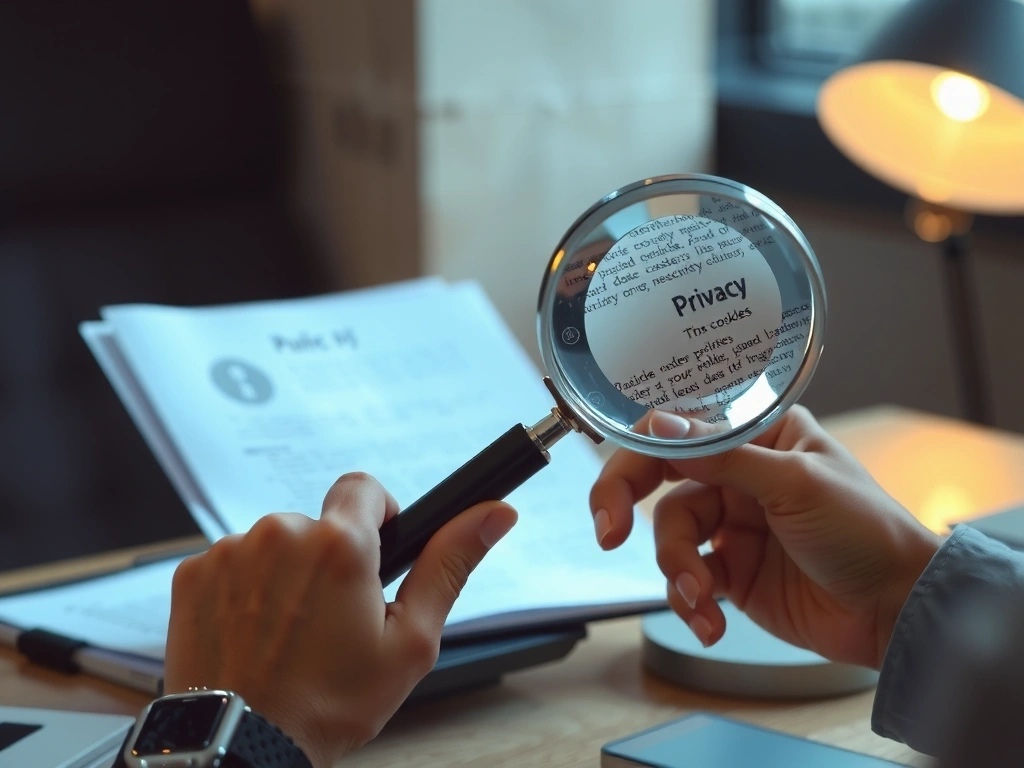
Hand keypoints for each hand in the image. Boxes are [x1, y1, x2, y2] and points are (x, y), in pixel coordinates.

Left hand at [164, 472, 517, 767]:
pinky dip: (245, 592)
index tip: (374, 551)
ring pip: (275, 545)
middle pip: (318, 524)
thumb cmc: (329, 704)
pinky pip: (232, 564)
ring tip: (287, 636)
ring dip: (285, 576)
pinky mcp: (192, 574)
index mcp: (340, 545)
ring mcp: (231, 552)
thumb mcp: (409, 642)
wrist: (240, 746)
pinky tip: (252, 635)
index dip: (377, 514)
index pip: (364, 486)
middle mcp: (281, 534)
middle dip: (329, 560)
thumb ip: (449, 564)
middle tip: (331, 620)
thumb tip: (495, 512)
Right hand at [589, 406, 940, 668]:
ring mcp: (732, 525)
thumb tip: (658, 424)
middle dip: (627, 506)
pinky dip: (690, 602)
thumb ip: (723, 454)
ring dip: (677, 570)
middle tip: (609, 533)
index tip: (619, 488)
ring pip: (669, 537)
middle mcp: (738, 475)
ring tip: (702, 598)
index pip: (678, 430)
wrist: (899, 610)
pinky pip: (687, 581)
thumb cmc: (866, 530)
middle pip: (658, 482)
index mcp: (757, 435)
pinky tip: (711, 622)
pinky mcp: (731, 574)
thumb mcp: (795, 482)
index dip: (639, 454)